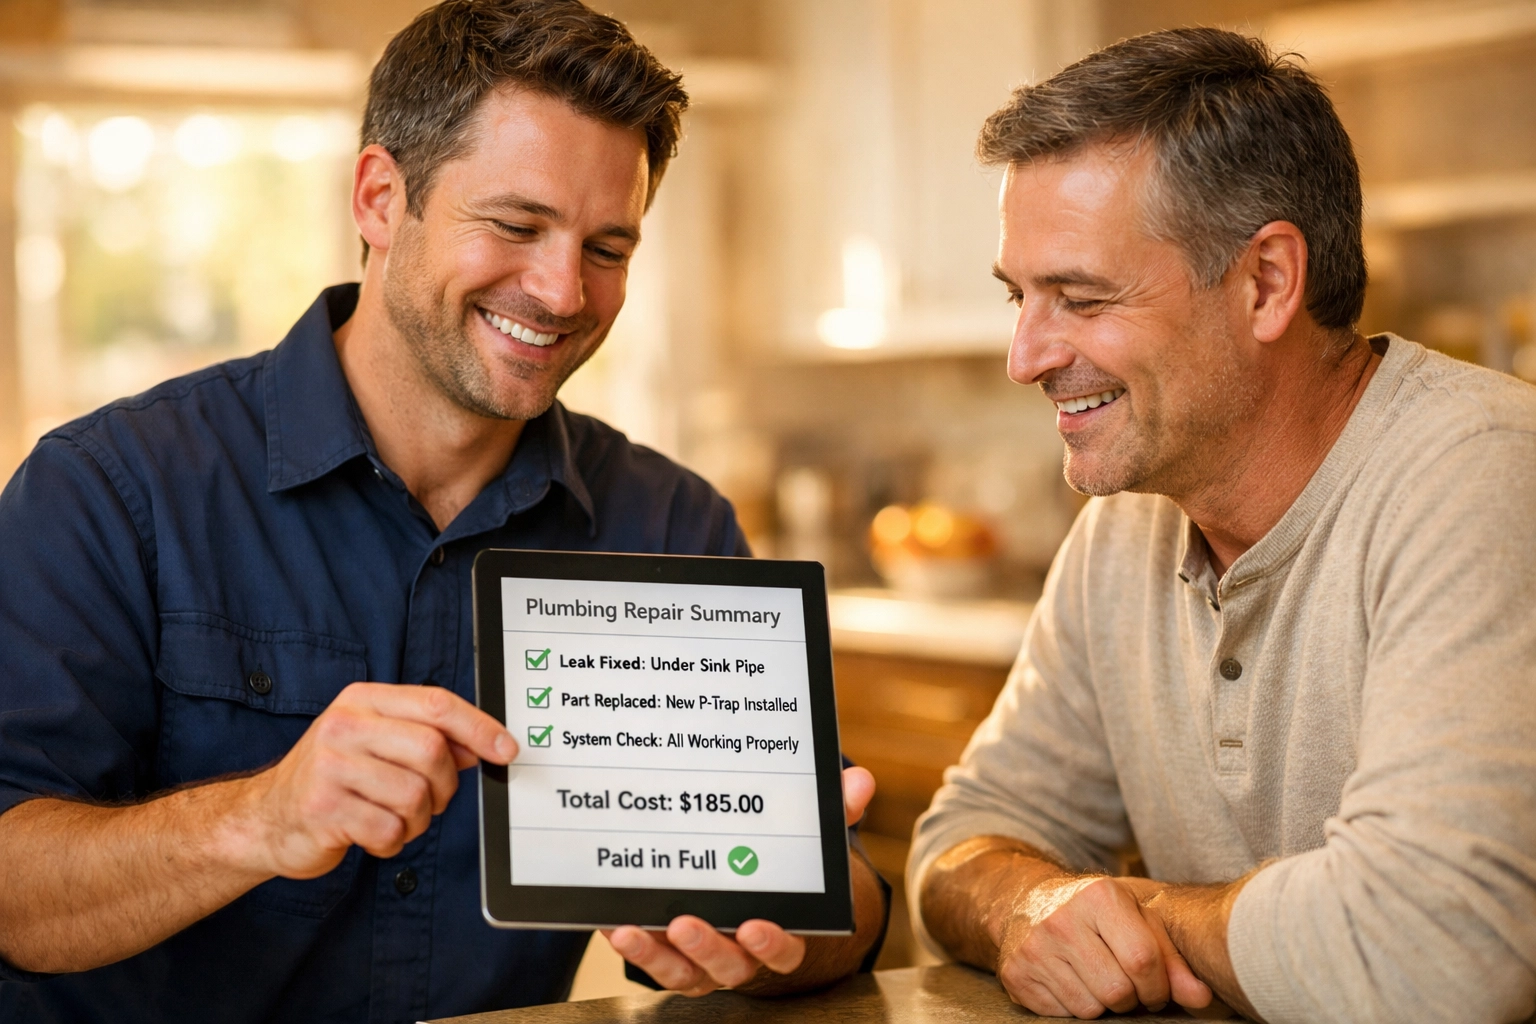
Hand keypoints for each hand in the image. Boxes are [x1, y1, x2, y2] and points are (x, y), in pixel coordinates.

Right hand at [230, 683, 516, 878]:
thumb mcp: (376, 743)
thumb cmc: (333, 778)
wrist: (266, 818)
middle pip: (431, 752)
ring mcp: (330, 767)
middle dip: (444, 786)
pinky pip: (389, 830)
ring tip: (393, 817)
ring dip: (417, 819)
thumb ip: (427, 737)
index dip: (479, 728)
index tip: (507, 750)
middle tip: (430, 800)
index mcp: (363, 701)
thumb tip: (485, 744)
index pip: (436, 704)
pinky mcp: (322, 809)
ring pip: (415, 795)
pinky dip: (392, 840)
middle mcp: (344, 726)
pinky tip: (371, 834)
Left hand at [605, 766, 875, 995]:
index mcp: (782, 931)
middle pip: (729, 964)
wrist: (761, 896)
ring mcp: (704, 962)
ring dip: (658, 955)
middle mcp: (743, 955)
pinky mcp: (670, 957)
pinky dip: (632, 945)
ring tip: (632, 929)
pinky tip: (612, 922)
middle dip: (707, 947)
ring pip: (683, 971)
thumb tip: (860, 781)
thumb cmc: (785, 871)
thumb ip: (835, 812)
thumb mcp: (811, 843)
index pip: (785, 949)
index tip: (756, 926)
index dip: (772, 943)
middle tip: (686, 923)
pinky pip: (650, 960)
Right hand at [995, 874, 1212, 1017]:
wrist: (1027, 901)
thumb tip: (1201, 998)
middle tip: (1126, 985)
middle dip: (1131, 999)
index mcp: (1099, 897)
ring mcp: (1034, 948)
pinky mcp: (1016, 974)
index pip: (1142, 961)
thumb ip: (1172, 959)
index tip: (1155, 987)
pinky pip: (1062, 1015)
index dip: (1158, 987)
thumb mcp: (1137, 919)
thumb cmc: (1096, 913)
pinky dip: (1074, 1007)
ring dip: (1103, 1005)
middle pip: (1117, 991)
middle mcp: (1062, 919)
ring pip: (1090, 1009)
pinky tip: (1072, 982)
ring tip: (1099, 981)